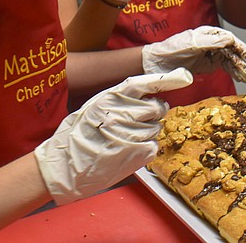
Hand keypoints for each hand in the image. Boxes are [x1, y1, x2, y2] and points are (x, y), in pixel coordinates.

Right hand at [34, 68, 192, 204]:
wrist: (63, 168)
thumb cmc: (75, 137)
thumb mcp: (92, 108)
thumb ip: (118, 100)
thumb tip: (145, 95)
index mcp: (110, 98)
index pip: (143, 83)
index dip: (165, 79)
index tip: (183, 76)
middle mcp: (123, 113)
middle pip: (157, 107)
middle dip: (153, 113)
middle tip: (136, 121)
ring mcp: (131, 134)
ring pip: (156, 128)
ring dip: (146, 133)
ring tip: (124, 140)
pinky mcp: (136, 154)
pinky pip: (153, 146)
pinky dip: (145, 149)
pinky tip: (127, 152)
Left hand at [141, 26, 245, 81]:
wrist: (156, 63)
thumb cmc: (170, 49)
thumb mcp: (190, 44)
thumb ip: (210, 42)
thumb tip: (230, 39)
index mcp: (208, 34)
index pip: (230, 40)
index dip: (243, 48)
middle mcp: (211, 42)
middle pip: (232, 51)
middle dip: (243, 61)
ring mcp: (210, 54)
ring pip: (230, 60)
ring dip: (239, 69)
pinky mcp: (207, 64)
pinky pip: (223, 67)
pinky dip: (232, 72)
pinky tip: (240, 78)